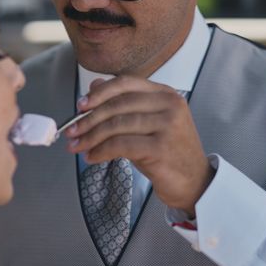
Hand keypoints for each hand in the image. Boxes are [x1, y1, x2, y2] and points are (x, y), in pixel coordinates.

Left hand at [66, 76, 213, 216]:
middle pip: (117, 105)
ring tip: (77, 146)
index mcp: (165, 93)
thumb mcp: (146, 123)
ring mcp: (167, 126)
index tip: (79, 106)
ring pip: (116, 125)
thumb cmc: (167, 152)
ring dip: (90, 137)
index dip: (99, 93)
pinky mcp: (161, 148)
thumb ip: (123, 104)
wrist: (194, 182)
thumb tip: (93, 86)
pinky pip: (120, 145)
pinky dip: (101, 151)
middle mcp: (169, 105)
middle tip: (70, 130)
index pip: (125, 83)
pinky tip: (92, 157)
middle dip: (88, 119)